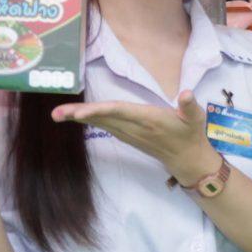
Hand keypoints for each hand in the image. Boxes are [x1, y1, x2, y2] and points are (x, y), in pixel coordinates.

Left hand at [51, 90, 218, 183]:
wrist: (187, 158)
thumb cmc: (191, 134)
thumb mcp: (196, 118)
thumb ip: (190, 105)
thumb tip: (187, 93)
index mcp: (148, 120)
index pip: (120, 112)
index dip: (99, 111)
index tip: (80, 112)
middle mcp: (134, 127)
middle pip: (102, 118)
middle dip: (79, 115)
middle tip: (55, 113)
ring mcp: (129, 133)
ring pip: (100, 123)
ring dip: (79, 117)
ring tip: (58, 113)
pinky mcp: (127, 136)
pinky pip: (104, 126)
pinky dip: (90, 119)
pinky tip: (78, 115)